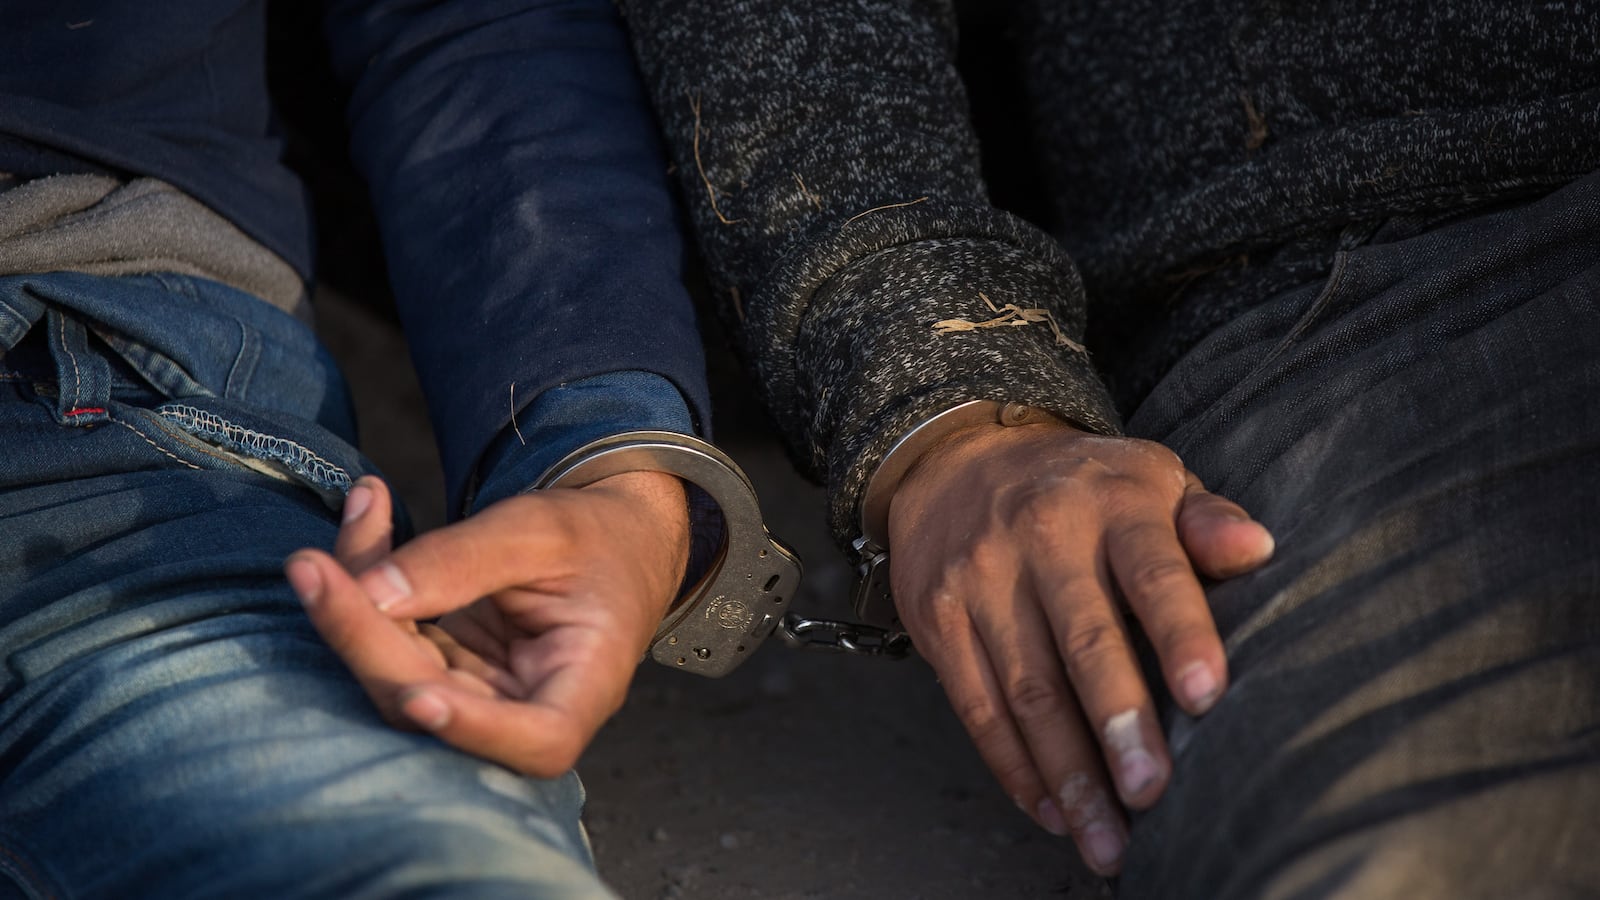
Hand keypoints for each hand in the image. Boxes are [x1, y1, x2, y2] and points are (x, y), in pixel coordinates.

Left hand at [284, 471, 687, 776]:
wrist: (607, 538)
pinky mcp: (443, 672)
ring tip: (356, 515)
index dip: (476, 730)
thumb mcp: (543, 529)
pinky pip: (390, 640)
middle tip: (311, 568)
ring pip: (394, 676)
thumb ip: (465, 559)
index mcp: (586, 684)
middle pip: (434, 704)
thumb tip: (373, 592)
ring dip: (351, 604)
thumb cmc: (593, 536)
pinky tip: (367, 515)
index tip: (418, 696)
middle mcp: (529, 708)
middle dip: (364, 638)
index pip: (540, 737)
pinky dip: (364, 583)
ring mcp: (479, 696)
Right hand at [887, 419, 1272, 874]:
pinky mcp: (936, 616)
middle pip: (1082, 640)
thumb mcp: (1151, 481)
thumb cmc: (1083, 490)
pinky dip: (1013, 766)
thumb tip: (1257, 548)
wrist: (957, 459)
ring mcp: (980, 578)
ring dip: (1068, 772)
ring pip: (1026, 689)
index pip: (1153, 572)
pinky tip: (1052, 811)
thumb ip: (1205, 521)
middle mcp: (1040, 535)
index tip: (1206, 695)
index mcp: (1111, 502)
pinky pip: (975, 704)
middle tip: (1150, 792)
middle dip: (1118, 721)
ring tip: (1107, 838)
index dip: (1180, 633)